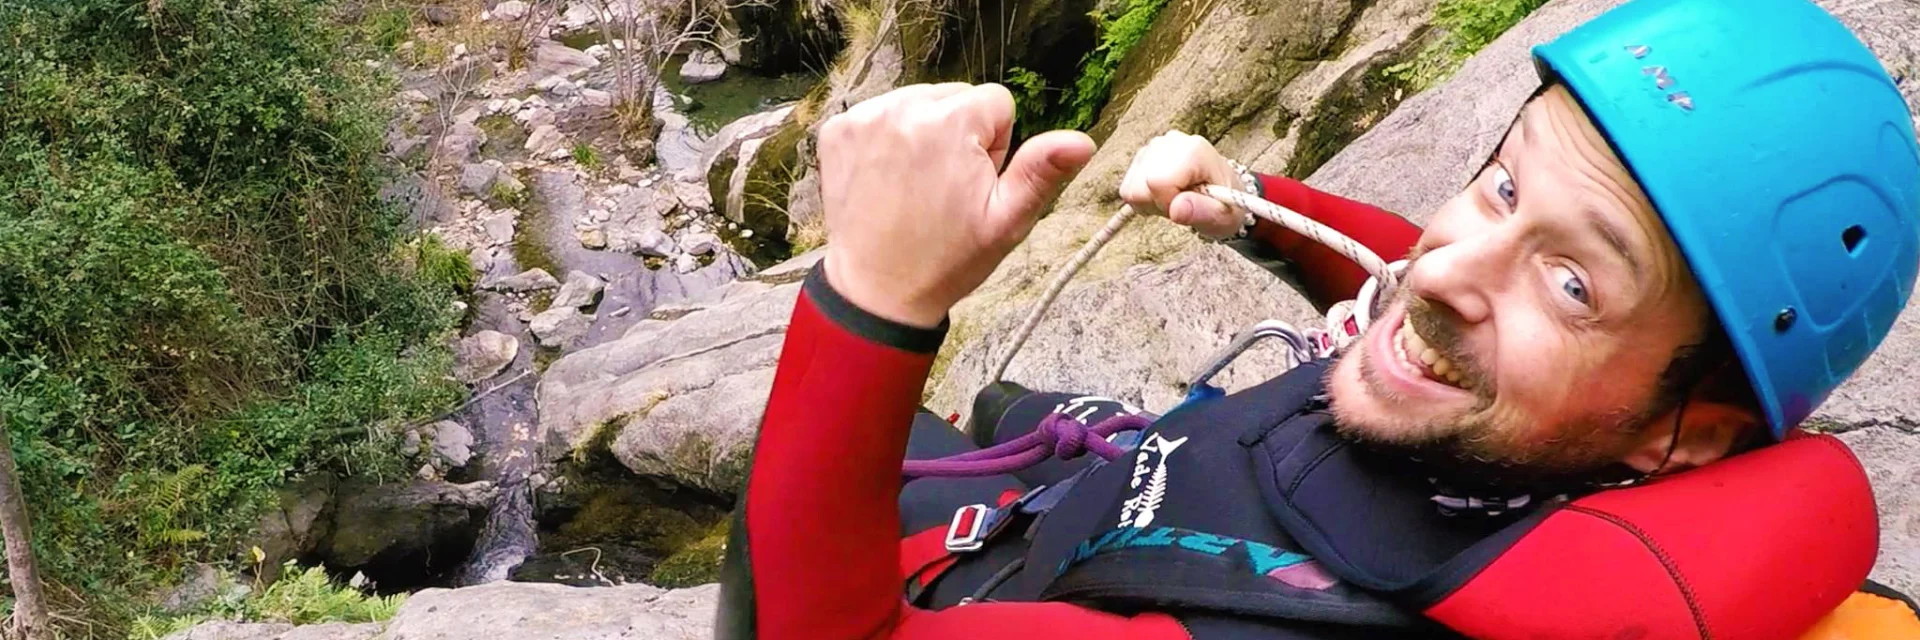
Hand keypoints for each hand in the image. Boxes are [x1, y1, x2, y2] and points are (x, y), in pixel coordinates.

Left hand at [817, 83, 1096, 327]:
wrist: (877, 290)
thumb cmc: (947, 259)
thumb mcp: (1007, 220)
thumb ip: (1042, 172)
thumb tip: (1081, 141)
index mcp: (951, 123)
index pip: (997, 103)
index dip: (995, 146)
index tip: (975, 183)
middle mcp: (904, 108)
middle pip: (956, 97)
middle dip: (960, 135)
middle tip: (946, 188)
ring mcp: (865, 117)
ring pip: (919, 102)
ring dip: (924, 133)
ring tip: (917, 185)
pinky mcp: (838, 130)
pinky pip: (881, 113)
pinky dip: (887, 138)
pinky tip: (888, 178)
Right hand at [1118, 130, 1245, 238]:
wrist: (1225, 194)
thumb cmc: (1227, 205)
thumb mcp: (1222, 216)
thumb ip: (1202, 212)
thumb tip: (1176, 209)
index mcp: (1193, 151)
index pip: (1157, 182)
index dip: (1166, 202)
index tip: (1186, 206)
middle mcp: (1171, 142)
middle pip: (1139, 185)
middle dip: (1157, 203)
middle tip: (1183, 204)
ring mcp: (1155, 146)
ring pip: (1130, 188)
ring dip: (1150, 202)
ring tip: (1176, 199)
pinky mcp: (1144, 155)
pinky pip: (1128, 187)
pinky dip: (1144, 197)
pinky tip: (1165, 195)